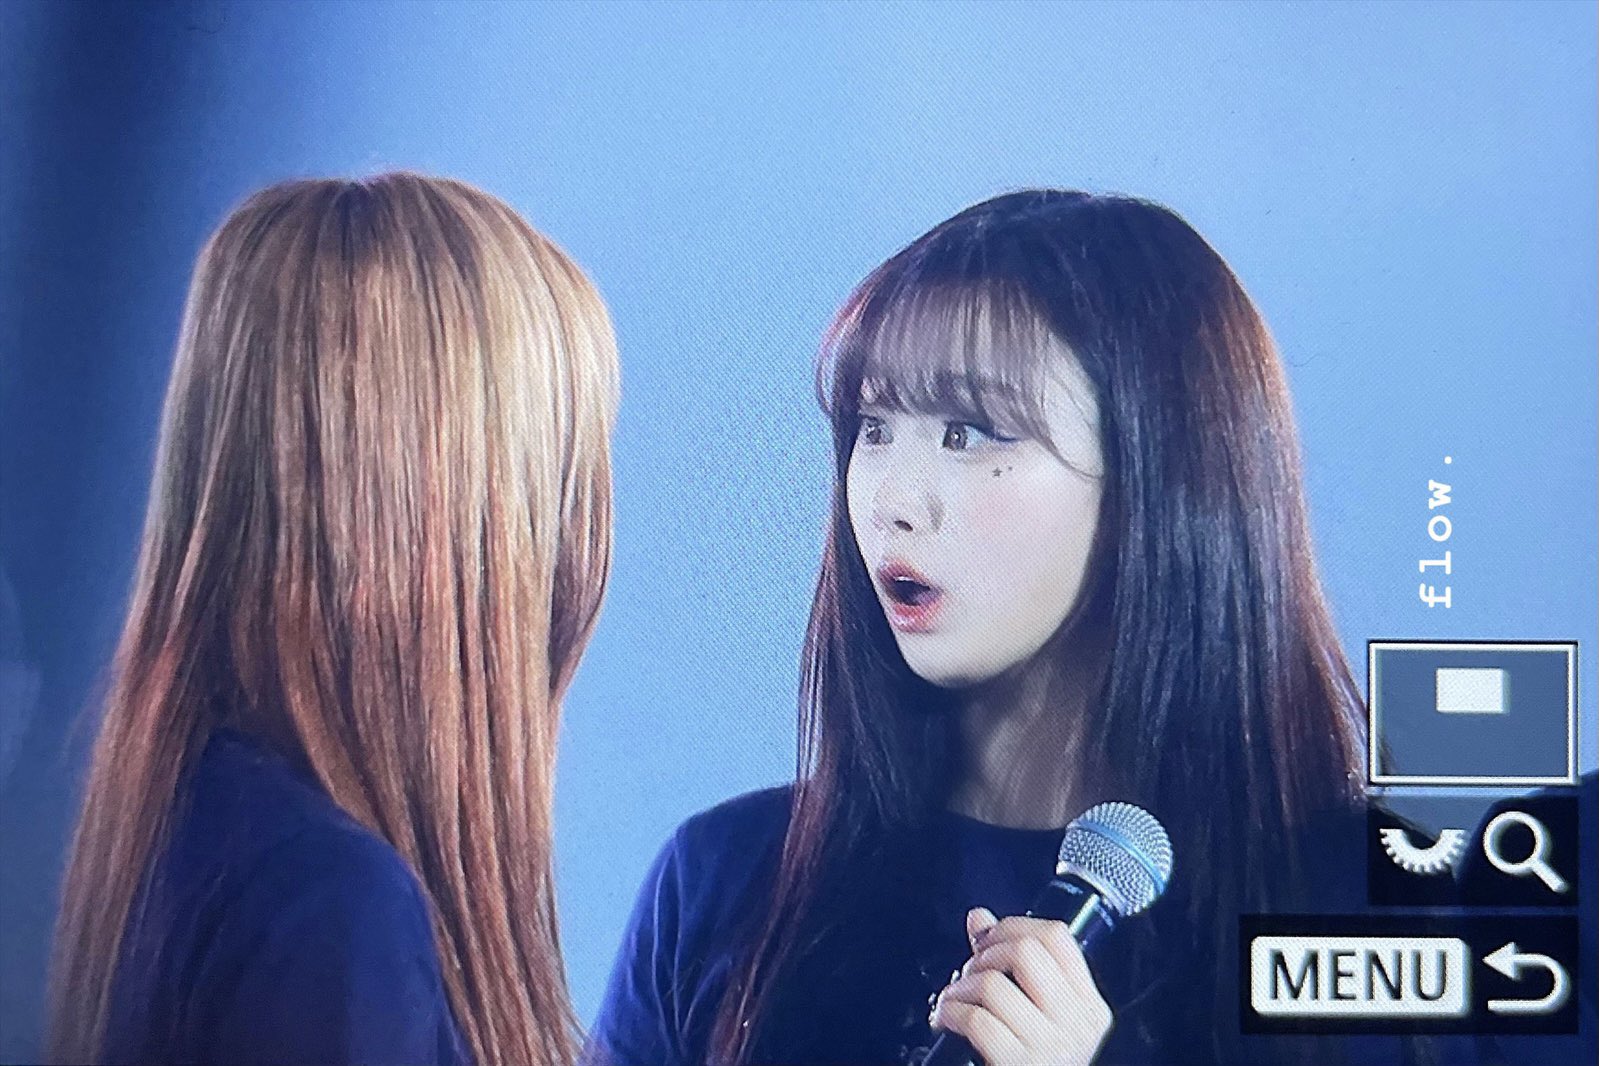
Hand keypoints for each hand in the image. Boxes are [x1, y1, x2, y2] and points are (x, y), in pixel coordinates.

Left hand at [929, 907, 1111, 1065]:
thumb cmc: (1033, 1062)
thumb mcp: (1036, 1014)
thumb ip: (1011, 964)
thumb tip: (979, 917)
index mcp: (1089, 1007)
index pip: (1059, 938)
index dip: (1015, 925)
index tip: (991, 936)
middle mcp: (1076, 1025)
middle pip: (1025, 952)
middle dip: (985, 954)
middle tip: (970, 971)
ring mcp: (1050, 1048)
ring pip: (993, 984)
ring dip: (960, 986)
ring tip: (953, 999)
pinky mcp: (1017, 1065)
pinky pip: (975, 1020)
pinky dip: (949, 1012)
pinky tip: (946, 1019)